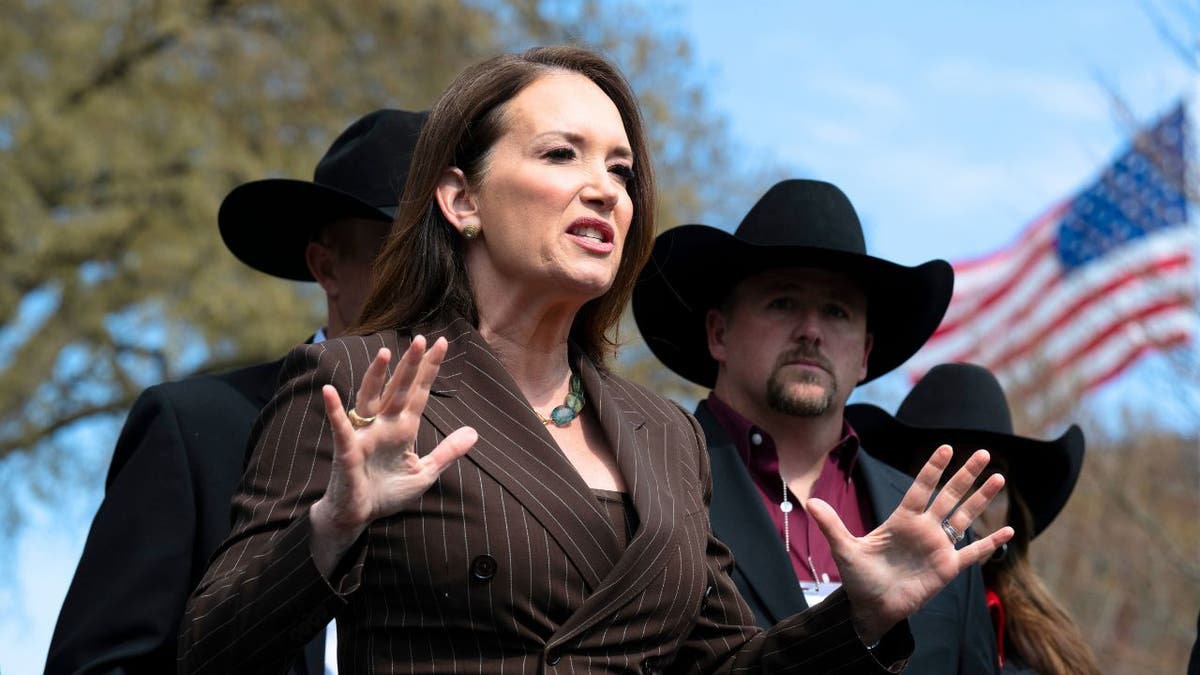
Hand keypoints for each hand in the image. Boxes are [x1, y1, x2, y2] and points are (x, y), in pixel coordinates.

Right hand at [310, 336, 477, 575]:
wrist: (358, 517)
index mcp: (403, 428)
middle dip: (411, 365)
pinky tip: (330, 391)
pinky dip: (334, 410)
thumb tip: (474, 432)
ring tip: (385, 352)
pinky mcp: (347, 451)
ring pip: (371, 399)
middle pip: (399, 389)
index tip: (442, 342)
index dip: (429, 369)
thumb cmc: (387, 493)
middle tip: (422, 339)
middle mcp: (384, 425)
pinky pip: (341, 428)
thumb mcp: (425, 473)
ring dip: (377, 376)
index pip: (419, 392)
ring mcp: (364, 435)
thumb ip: (447, 452)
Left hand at [808, 445, 1012, 643]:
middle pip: (949, 495)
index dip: (933, 469)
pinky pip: (974, 553)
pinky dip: (991, 543)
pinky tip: (1008, 530)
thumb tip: (810, 502)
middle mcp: (924, 529)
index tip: (946, 447)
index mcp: (901, 520)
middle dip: (966, 475)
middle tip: (984, 452)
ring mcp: (938, 547)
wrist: (871, 608)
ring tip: (1000, 478)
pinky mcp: (948, 568)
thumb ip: (832, 525)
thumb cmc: (858, 578)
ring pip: (964, 517)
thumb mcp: (844, 550)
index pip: (921, 488)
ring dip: (982, 499)